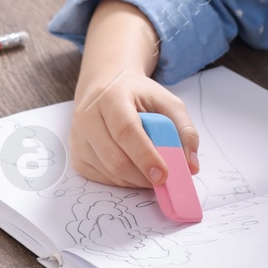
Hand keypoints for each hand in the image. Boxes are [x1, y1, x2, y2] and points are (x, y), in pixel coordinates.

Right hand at [70, 67, 200, 188]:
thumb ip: (185, 130)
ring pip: (109, 172)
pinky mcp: (76, 154)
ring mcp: (78, 137)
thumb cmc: (137, 95)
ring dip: (135, 180)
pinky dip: (123, 180)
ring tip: (152, 171)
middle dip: (142, 176)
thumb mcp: (167, 102)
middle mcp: (87, 116)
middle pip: (115, 158)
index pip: (126, 130)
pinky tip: (134, 169)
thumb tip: (191, 166)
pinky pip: (102, 177)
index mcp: (111, 96)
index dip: (145, 155)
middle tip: (164, 181)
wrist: (105, 86)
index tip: (163, 175)